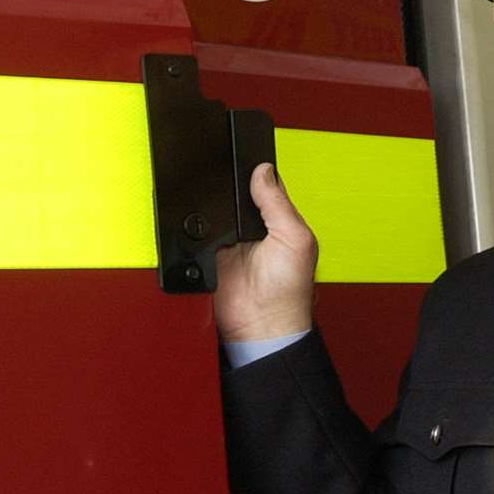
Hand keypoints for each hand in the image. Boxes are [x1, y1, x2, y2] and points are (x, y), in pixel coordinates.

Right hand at [214, 162, 318, 342]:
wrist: (261, 328)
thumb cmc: (289, 294)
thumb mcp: (296, 240)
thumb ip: (279, 204)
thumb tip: (263, 171)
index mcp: (279, 219)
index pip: (265, 184)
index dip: (255, 173)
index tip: (245, 166)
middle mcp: (254, 227)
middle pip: (235, 193)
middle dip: (230, 190)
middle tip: (232, 199)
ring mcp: (229, 240)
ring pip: (215, 209)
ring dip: (215, 211)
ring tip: (224, 223)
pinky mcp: (208, 254)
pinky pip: (198, 232)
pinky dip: (199, 229)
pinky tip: (209, 233)